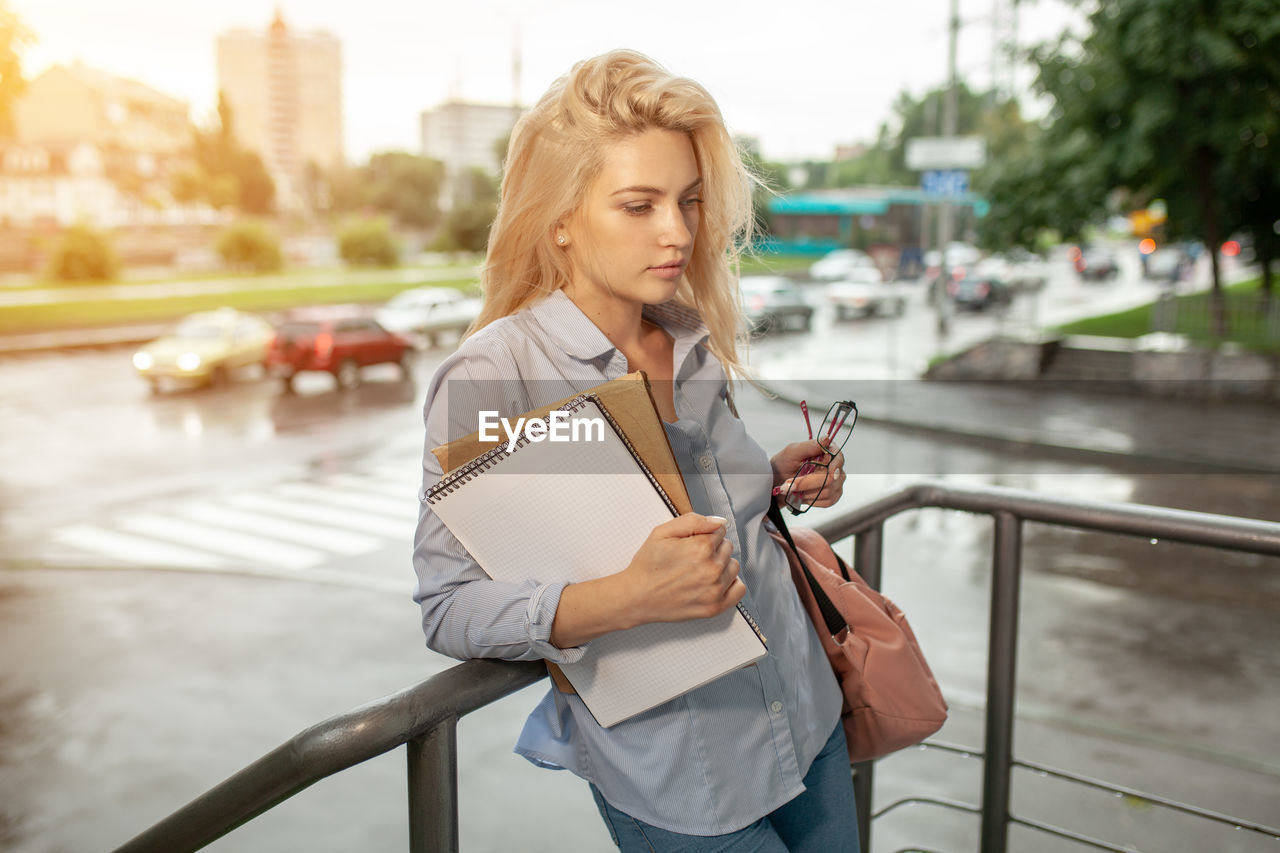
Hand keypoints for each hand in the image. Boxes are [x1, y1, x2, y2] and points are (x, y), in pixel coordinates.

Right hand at [621, 513, 744, 623]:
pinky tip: (715, 582)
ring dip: (721, 565)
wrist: (637, 596)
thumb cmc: (647, 566)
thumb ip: (693, 521)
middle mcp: (712, 569)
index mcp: (701, 548)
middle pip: (728, 547)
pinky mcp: (715, 607)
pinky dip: (731, 584)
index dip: (705, 533)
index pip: (720, 530)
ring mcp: (715, 589)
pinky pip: (739, 589)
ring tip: (700, 570)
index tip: (692, 542)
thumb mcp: (662, 532)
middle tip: (693, 557)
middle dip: (713, 548)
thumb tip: (719, 521)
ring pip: (733, 566)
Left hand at [771, 440, 845, 509]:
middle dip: (807, 483)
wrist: (778, 482)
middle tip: (790, 484)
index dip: (828, 467)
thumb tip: (826, 439)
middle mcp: (836, 466)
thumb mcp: (792, 452)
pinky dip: (812, 500)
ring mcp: (836, 481)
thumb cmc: (784, 464)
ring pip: (828, 491)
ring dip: (807, 492)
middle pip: (831, 478)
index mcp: (828, 451)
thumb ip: (809, 446)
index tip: (810, 471)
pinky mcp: (833, 495)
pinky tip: (802, 495)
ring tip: (793, 489)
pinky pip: (828, 501)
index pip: (837, 458)